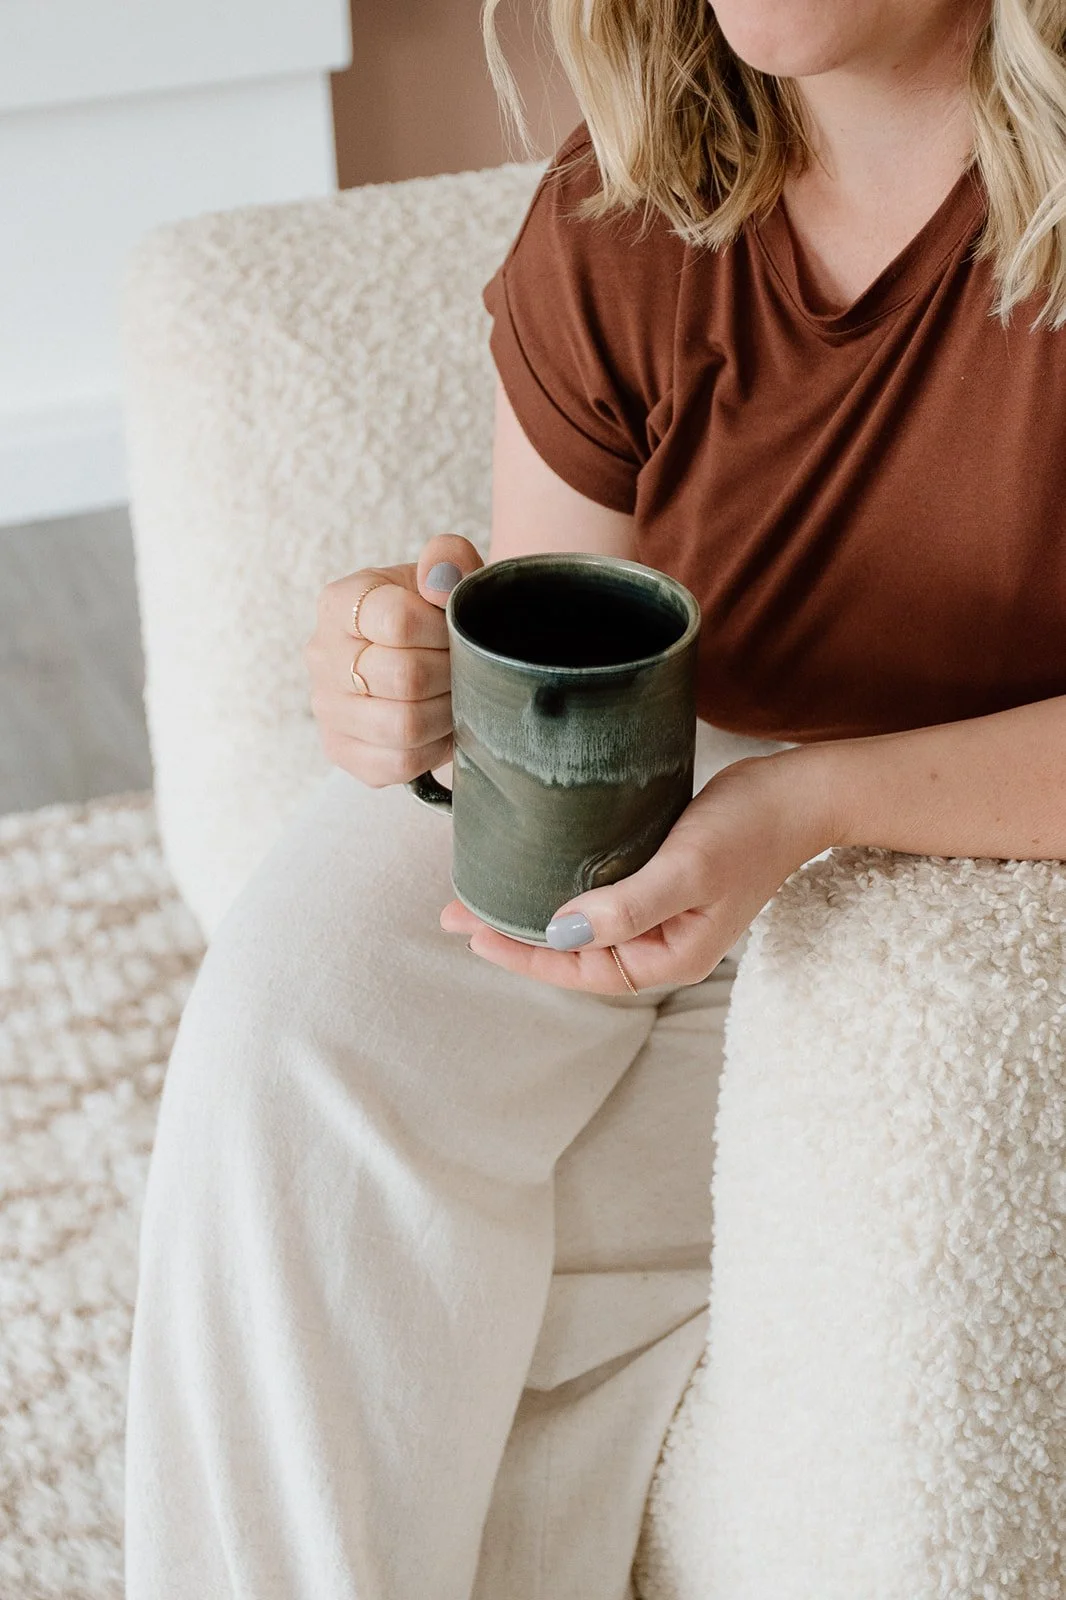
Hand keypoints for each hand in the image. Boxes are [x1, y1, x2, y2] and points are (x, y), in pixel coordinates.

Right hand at [304, 533, 482, 787]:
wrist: (424, 657)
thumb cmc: (434, 615)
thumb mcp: (445, 576)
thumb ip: (448, 559)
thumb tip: (439, 576)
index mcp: (340, 603)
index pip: (398, 620)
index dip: (443, 630)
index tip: (455, 631)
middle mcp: (321, 655)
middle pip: (405, 677)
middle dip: (452, 675)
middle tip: (466, 669)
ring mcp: (327, 708)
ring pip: (402, 725)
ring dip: (446, 714)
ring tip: (456, 697)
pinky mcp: (341, 751)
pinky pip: (397, 763)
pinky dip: (432, 749)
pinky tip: (440, 727)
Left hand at [440, 752, 833, 992]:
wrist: (798, 793)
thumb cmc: (749, 828)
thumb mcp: (687, 867)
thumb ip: (628, 906)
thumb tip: (563, 932)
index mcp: (668, 957)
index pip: (578, 968)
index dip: (521, 954)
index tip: (472, 932)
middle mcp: (661, 945)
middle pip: (573, 953)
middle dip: (514, 936)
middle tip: (454, 915)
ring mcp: (663, 916)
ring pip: (583, 926)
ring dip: (532, 913)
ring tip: (481, 896)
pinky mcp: (661, 882)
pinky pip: (600, 898)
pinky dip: (562, 889)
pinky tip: (536, 873)